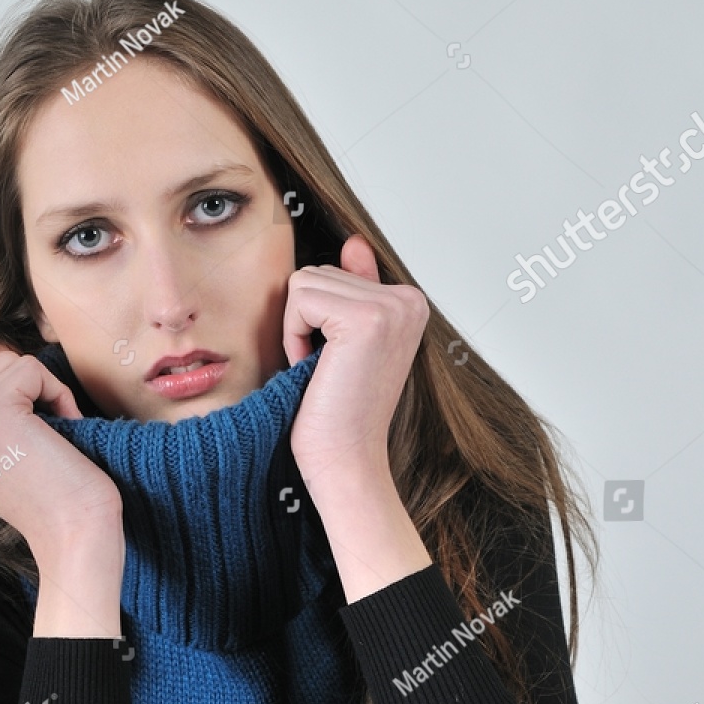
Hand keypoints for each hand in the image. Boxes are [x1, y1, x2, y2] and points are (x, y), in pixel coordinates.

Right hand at [0, 347, 124, 574]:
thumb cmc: (51, 498)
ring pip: (11, 362)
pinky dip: (58, 394)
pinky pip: (32, 368)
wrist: (73, 533)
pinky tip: (64, 432)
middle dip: (30, 393)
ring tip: (53, 438)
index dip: (19, 402)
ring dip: (45, 392)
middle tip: (47, 443)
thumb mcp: (3, 449)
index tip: (31, 448)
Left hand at [284, 235, 428, 493]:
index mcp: (409, 302)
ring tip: (323, 368)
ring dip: (298, 329)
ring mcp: (392, 306)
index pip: (336, 272)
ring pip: (305, 281)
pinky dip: (293, 335)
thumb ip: (357, 289)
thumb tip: (355, 243)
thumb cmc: (340, 412)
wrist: (347, 460)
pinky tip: (316, 367)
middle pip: (320, 271)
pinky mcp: (366, 318)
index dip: (319, 319)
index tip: (338, 361)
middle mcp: (409, 299)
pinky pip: (299, 299)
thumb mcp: (348, 341)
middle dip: (306, 321)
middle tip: (328, 369)